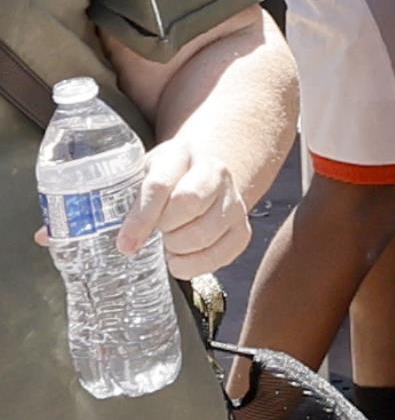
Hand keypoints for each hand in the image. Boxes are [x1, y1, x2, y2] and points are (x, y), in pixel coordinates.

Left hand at [119, 133, 250, 276]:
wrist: (202, 179)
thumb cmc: (166, 182)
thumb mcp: (145, 177)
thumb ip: (134, 201)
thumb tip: (126, 243)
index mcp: (183, 154)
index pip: (161, 185)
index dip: (141, 218)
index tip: (126, 244)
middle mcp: (216, 173)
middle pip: (188, 207)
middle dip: (165, 228)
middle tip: (158, 232)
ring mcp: (234, 202)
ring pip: (203, 235)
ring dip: (178, 249)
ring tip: (170, 243)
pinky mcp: (243, 230)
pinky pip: (219, 257)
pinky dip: (194, 265)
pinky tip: (183, 257)